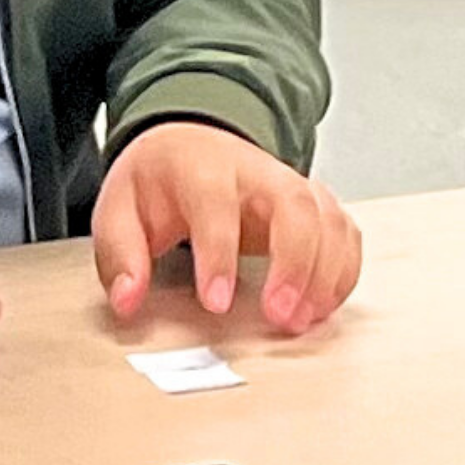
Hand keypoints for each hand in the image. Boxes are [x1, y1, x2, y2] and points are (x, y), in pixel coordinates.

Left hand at [93, 122, 363, 333]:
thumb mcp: (120, 210)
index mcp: (202, 166)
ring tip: (302, 321)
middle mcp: (256, 171)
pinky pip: (344, 232)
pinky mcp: (313, 205)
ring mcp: (292, 184)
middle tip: (279, 316)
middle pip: (294, 203)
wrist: (190, 144)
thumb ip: (121, 255)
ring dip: (324, 273)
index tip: (216, 303)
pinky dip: (342, 271)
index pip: (217, 202)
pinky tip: (322, 306)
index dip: (220, 254)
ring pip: (328, 217)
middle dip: (294, 263)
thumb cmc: (159, 182)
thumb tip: (127, 301)